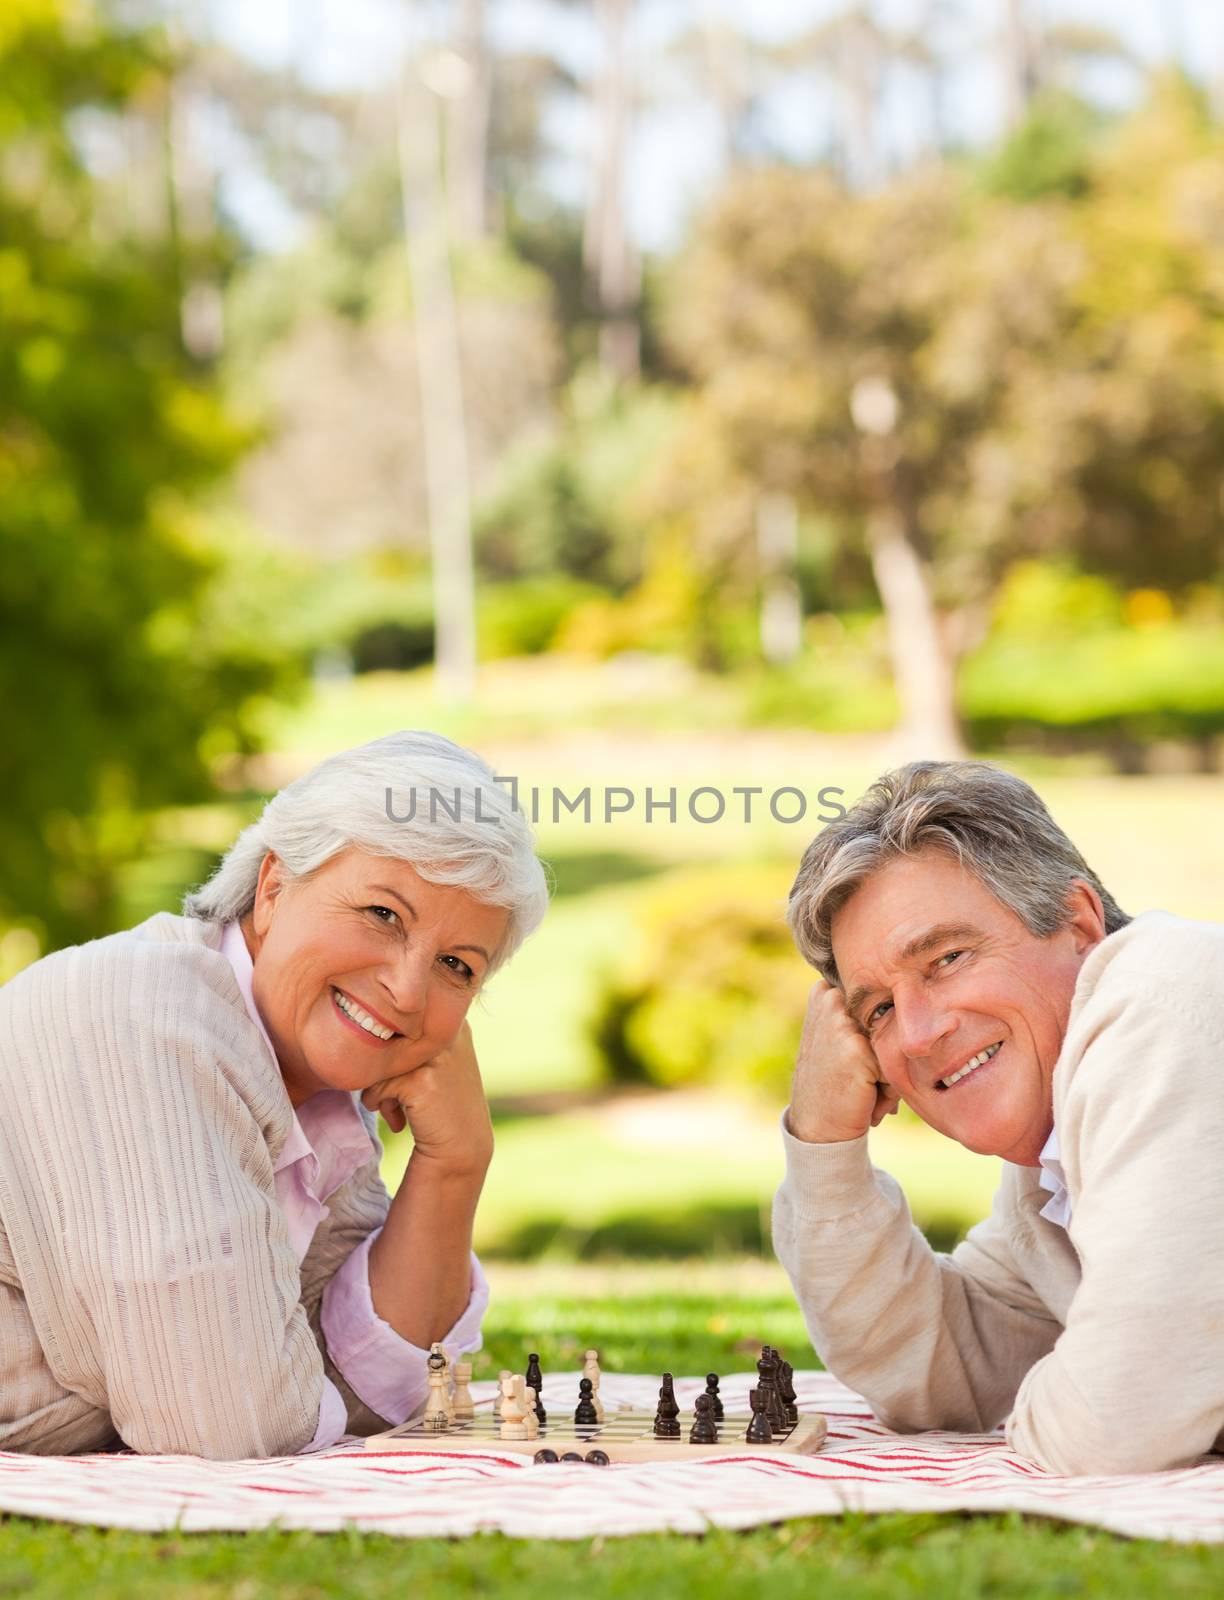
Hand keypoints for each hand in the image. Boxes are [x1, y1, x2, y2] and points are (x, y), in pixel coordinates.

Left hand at [361, 1021, 493, 1177]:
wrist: (461, 1145)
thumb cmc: (440, 1102)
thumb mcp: (435, 1058)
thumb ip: (410, 1036)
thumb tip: (363, 1020)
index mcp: (451, 1018)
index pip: (398, 1020)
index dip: (391, 1048)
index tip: (399, 1073)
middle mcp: (447, 1031)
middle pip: (387, 1036)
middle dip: (383, 1066)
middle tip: (390, 1093)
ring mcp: (436, 1055)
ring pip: (380, 1060)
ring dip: (378, 1087)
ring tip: (393, 1107)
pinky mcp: (420, 1080)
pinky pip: (377, 1086)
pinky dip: (378, 1103)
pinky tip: (397, 1120)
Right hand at [785, 981, 899, 1143]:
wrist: (818, 1126)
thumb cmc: (835, 1081)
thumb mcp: (836, 1036)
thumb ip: (858, 1013)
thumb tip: (914, 1006)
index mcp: (825, 992)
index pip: (879, 1001)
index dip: (875, 1035)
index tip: (852, 1056)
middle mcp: (831, 1000)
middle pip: (888, 1020)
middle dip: (883, 1052)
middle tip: (857, 1074)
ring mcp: (841, 1022)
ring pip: (894, 1043)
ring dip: (888, 1071)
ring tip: (862, 1086)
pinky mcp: (857, 1048)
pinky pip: (897, 1065)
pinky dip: (890, 1087)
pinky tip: (865, 1096)